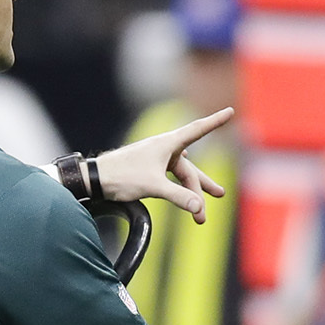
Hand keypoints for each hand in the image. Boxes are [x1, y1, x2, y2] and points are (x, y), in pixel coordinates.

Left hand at [95, 107, 234, 224]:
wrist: (94, 179)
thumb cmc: (122, 176)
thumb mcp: (153, 187)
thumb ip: (178, 197)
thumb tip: (198, 206)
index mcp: (167, 144)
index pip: (198, 130)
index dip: (215, 121)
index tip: (230, 110)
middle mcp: (164, 148)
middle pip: (189, 170)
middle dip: (200, 189)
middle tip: (214, 200)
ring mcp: (156, 158)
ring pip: (180, 176)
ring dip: (189, 194)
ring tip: (200, 214)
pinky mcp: (148, 168)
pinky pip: (169, 178)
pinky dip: (178, 188)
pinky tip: (185, 186)